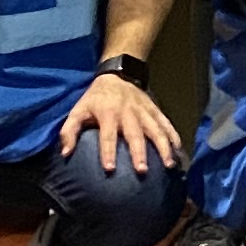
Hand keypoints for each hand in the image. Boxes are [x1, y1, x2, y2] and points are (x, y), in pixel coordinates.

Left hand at [59, 69, 180, 173]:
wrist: (117, 74)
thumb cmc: (95, 98)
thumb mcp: (78, 110)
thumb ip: (69, 131)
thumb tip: (65, 154)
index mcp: (108, 113)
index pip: (107, 135)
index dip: (108, 152)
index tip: (110, 169)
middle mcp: (128, 113)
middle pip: (135, 134)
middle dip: (139, 152)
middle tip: (142, 171)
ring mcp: (144, 111)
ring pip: (156, 130)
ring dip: (163, 147)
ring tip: (169, 165)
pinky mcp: (155, 110)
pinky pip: (167, 124)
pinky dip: (174, 137)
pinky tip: (179, 152)